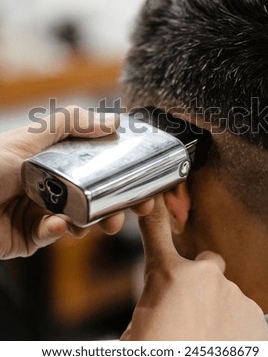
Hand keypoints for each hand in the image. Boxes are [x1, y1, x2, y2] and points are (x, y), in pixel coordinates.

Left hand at [0, 106, 152, 258]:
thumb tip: (113, 121)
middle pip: (97, 195)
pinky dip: (61, 230)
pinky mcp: (32, 236)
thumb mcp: (33, 135)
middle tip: (141, 206)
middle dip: (121, 202)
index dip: (122, 170)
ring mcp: (44, 210)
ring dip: (98, 220)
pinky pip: (56, 234)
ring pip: (84, 219)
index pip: (98, 164)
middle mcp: (54, 184)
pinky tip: (57, 226)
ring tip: (107, 222)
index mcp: (57, 159)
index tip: (145, 177)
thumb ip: (72, 122)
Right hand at [121, 195, 267, 340]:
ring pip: (226, 294)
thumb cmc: (157, 349)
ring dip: (219, 308)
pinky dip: (236, 327)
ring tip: (206, 338)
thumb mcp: (138, 324)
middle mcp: (203, 276)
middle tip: (190, 313)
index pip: (156, 232)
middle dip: (201, 281)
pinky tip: (222, 345)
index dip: (155, 213)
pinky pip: (244, 315)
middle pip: (207, 264)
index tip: (155, 198)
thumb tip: (159, 303)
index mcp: (167, 275)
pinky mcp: (255, 317)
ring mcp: (233, 295)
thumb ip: (154, 300)